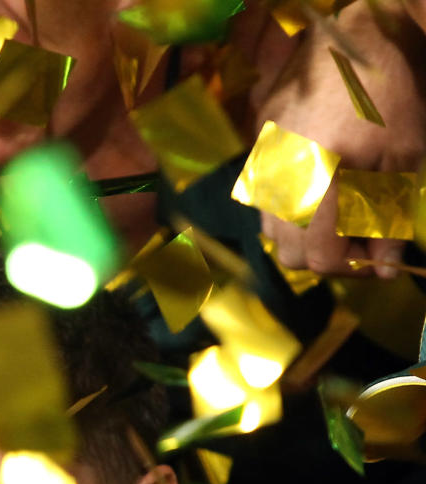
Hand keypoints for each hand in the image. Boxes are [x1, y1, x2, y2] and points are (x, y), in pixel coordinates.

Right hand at [252, 3, 425, 277]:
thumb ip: (390, 223)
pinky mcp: (257, 150)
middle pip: (290, 254)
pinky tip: (320, 183)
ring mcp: (262, 167)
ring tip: (339, 211)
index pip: (320, 259)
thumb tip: (385, 266)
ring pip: (274, 230)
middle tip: (358, 239)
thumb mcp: (404, 163)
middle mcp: (279, 184)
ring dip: (306, 233)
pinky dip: (293, 204)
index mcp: (318, 187)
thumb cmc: (389, 95)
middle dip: (326, 254)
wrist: (357, 38)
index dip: (353, 268)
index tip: (376, 261)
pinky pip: (267, 198)